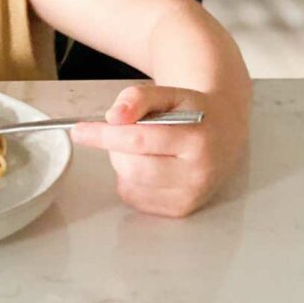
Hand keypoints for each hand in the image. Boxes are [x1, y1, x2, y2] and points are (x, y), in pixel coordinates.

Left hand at [70, 84, 248, 216]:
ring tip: (141, 148)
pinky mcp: (182, 209)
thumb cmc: (191, 111)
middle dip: (115, 147)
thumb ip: (137, 98)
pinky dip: (130, 180)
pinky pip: (136, 198)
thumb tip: (114, 117)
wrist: (224, 132)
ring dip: (123, 163)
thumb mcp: (168, 93)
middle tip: (124, 133)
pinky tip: (148, 164)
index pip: (138, 139)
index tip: (79, 131)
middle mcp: (198, 173)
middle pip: (131, 166)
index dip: (103, 135)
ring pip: (131, 183)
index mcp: (197, 139)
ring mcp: (191, 195)